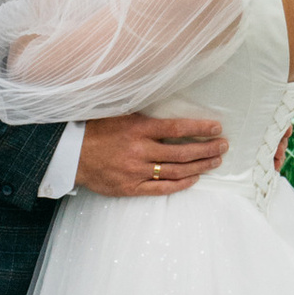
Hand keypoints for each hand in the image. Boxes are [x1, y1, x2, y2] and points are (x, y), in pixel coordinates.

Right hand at [76, 112, 225, 197]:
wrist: (70, 154)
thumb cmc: (95, 130)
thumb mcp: (118, 112)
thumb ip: (142, 113)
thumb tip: (167, 105)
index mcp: (138, 129)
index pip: (177, 128)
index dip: (200, 128)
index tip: (217, 128)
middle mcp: (140, 151)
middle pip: (182, 152)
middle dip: (207, 149)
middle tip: (223, 146)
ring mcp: (136, 171)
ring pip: (176, 171)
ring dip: (199, 166)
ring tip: (215, 161)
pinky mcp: (131, 187)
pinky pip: (162, 188)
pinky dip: (181, 184)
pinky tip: (194, 178)